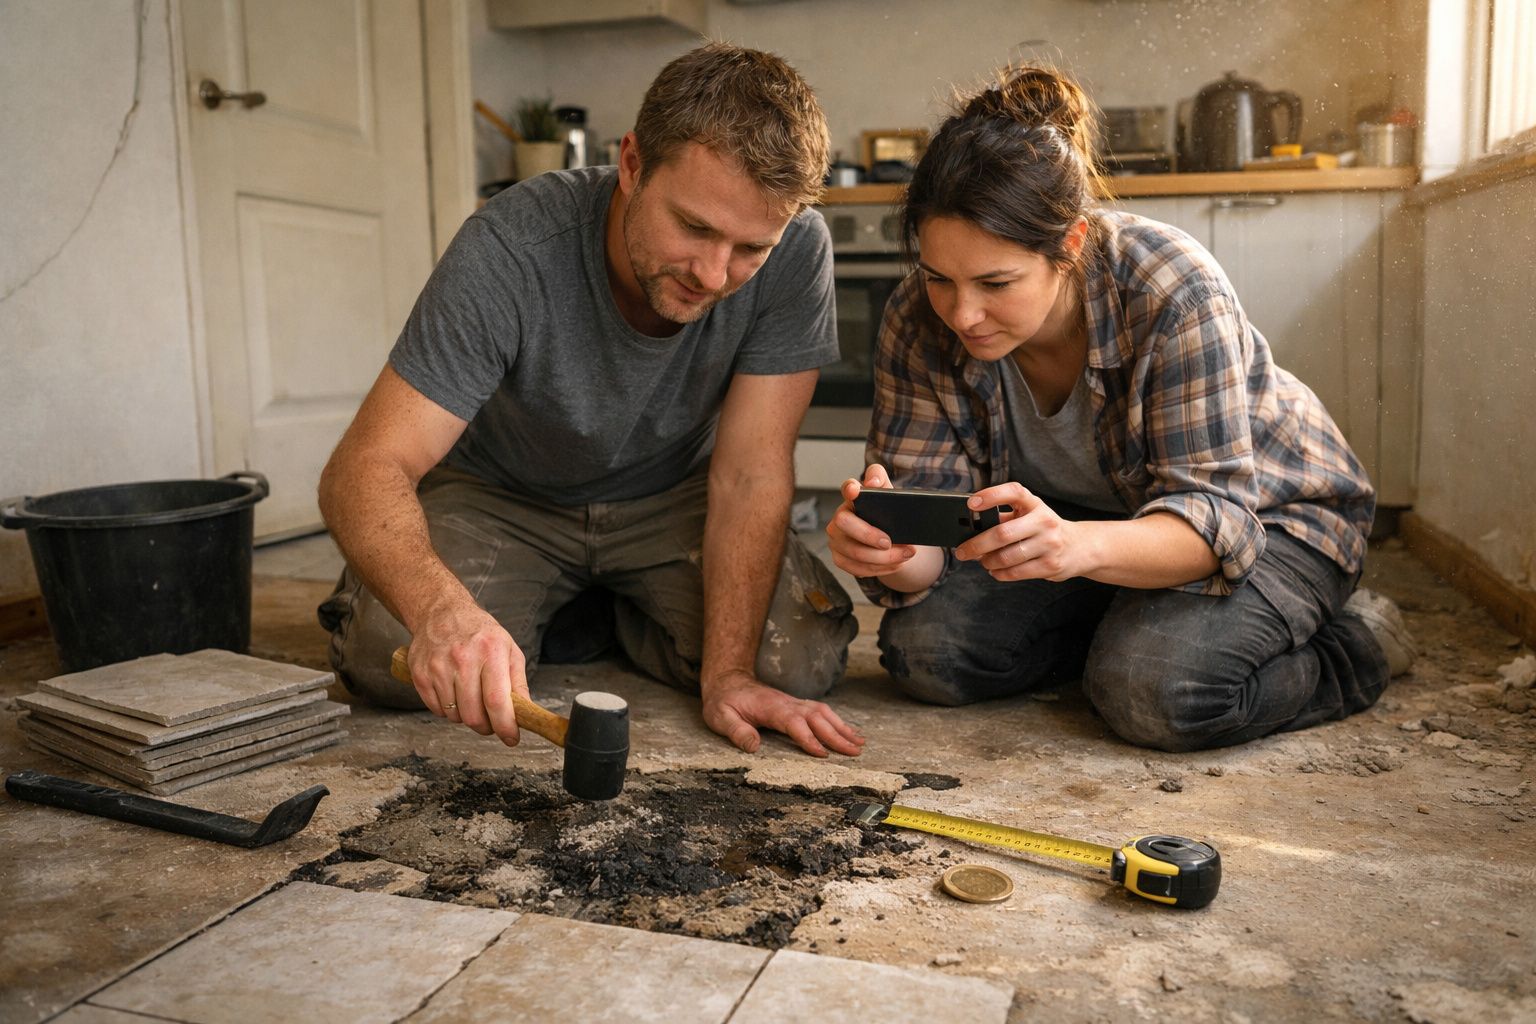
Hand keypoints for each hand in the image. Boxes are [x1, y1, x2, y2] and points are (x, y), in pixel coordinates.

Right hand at [406, 598, 528, 745]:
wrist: (442, 613)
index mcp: (490, 652)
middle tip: (491, 722)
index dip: (505, 726)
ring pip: (454, 716)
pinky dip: (448, 710)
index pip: (496, 701)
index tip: (511, 738)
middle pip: (473, 715)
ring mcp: (438, 667)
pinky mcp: (420, 674)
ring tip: (471, 699)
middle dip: (486, 727)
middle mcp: (462, 659)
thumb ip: (518, 683)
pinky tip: (454, 693)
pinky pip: (436, 710)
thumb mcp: (509, 650)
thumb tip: (525, 713)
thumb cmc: (480, 634)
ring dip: (466, 717)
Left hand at [701, 670, 865, 757]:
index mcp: (771, 708)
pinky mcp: (796, 705)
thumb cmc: (724, 701)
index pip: (794, 723)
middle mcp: (787, 703)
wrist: (728, 680)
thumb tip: (754, 746)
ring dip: (842, 727)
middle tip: (855, 752)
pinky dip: (838, 722)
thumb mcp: (720, 717)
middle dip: (837, 735)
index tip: (823, 753)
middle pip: (817, 718)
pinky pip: (821, 712)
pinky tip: (848, 732)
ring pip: (824, 713)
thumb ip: (736, 731)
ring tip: (860, 743)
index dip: (808, 738)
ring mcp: (794, 703)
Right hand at [825, 463, 917, 577]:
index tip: (855, 491)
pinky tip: (895, 565)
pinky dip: (879, 569)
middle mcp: (840, 517)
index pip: (848, 487)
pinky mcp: (839, 558)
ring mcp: (836, 539)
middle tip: (890, 542)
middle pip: (845, 523)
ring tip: (905, 555)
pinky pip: (857, 568)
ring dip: (883, 557)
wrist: (890, 541)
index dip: (849, 488)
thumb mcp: (891, 498)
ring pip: (854, 552)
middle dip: (869, 535)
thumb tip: (873, 481)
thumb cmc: (888, 515)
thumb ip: (883, 483)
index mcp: (854, 498)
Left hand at [955, 483, 1088, 581]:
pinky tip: (995, 570)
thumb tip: (970, 530)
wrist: (1079, 546)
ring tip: (982, 561)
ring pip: (1007, 557)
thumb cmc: (1043, 528)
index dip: (991, 495)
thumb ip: (1003, 518)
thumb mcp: (1029, 515)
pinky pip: (1016, 572)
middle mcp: (1044, 521)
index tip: (971, 504)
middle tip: (962, 551)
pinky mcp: (1050, 565)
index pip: (1013, 492)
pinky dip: (999, 573)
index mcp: (1035, 504)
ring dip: (987, 561)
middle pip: (1002, 533)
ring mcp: (1049, 544)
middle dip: (976, 544)